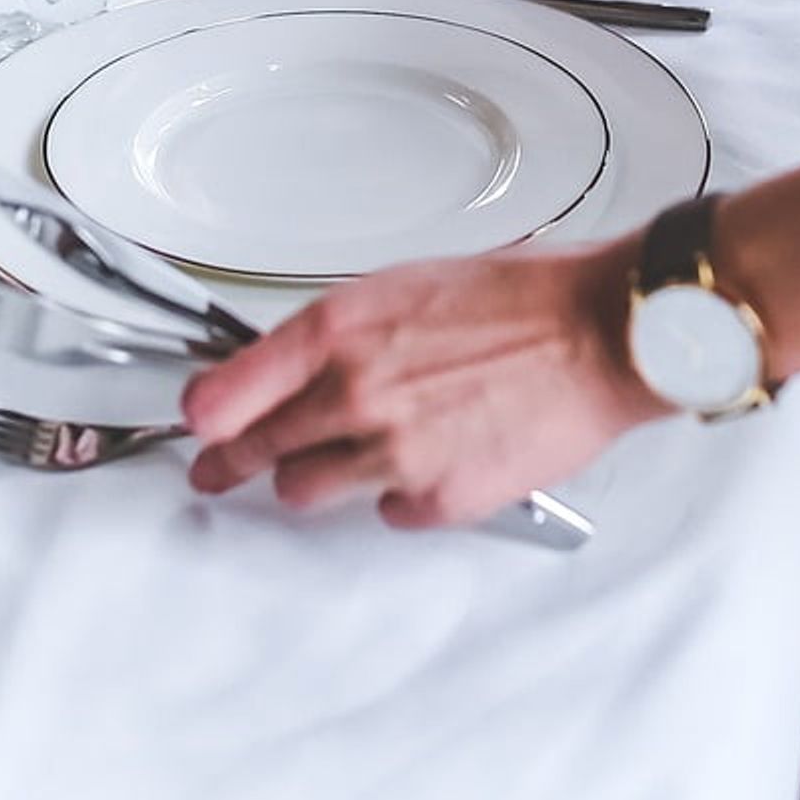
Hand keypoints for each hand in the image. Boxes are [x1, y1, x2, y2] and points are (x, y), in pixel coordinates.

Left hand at [183, 243, 666, 527]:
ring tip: (336, 462)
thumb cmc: (521, 299)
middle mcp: (354, 394)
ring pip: (306, 491)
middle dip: (230, 463)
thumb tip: (301, 363)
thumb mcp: (405, 287)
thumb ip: (342, 333)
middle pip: (256, 450)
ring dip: (312, 478)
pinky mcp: (437, 499)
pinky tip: (424, 462)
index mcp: (338, 330)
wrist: (600, 334)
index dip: (204, 415)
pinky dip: (396, 493)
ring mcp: (393, 453)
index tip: (199, 424)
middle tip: (216, 472)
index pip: (226, 392)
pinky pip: (386, 511)